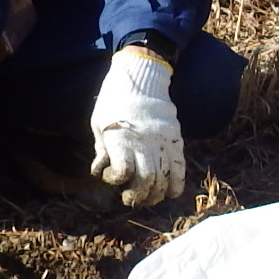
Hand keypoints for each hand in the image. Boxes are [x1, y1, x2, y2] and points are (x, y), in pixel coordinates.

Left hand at [90, 45, 183, 205]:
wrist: (142, 79)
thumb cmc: (114, 101)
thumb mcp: (99, 123)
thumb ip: (102, 149)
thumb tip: (101, 171)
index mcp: (120, 138)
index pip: (123, 171)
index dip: (116, 180)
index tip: (112, 177)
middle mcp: (143, 142)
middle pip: (145, 180)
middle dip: (138, 195)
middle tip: (132, 198)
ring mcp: (162, 141)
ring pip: (163, 176)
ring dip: (156, 193)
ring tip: (150, 198)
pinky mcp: (174, 138)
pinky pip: (179, 165)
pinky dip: (177, 182)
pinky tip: (172, 193)